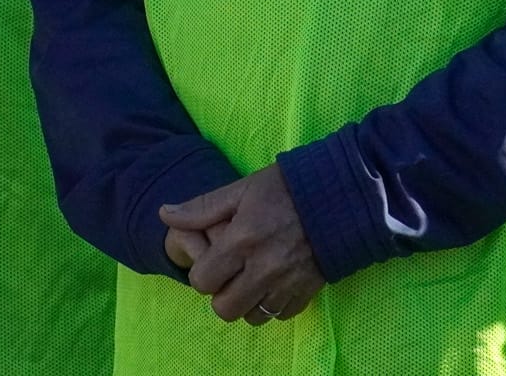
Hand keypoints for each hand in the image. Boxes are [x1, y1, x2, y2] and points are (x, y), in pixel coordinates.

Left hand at [160, 165, 326, 324]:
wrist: (340, 194)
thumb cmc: (286, 188)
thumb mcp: (241, 189)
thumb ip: (202, 208)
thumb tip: (165, 214)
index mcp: (242, 241)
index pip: (202, 282)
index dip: (202, 273)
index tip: (213, 260)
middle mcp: (263, 268)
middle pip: (224, 309)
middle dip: (221, 294)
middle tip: (230, 274)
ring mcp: (287, 283)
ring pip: (252, 318)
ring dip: (247, 303)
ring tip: (251, 280)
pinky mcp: (307, 291)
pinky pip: (281, 315)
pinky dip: (273, 305)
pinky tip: (273, 283)